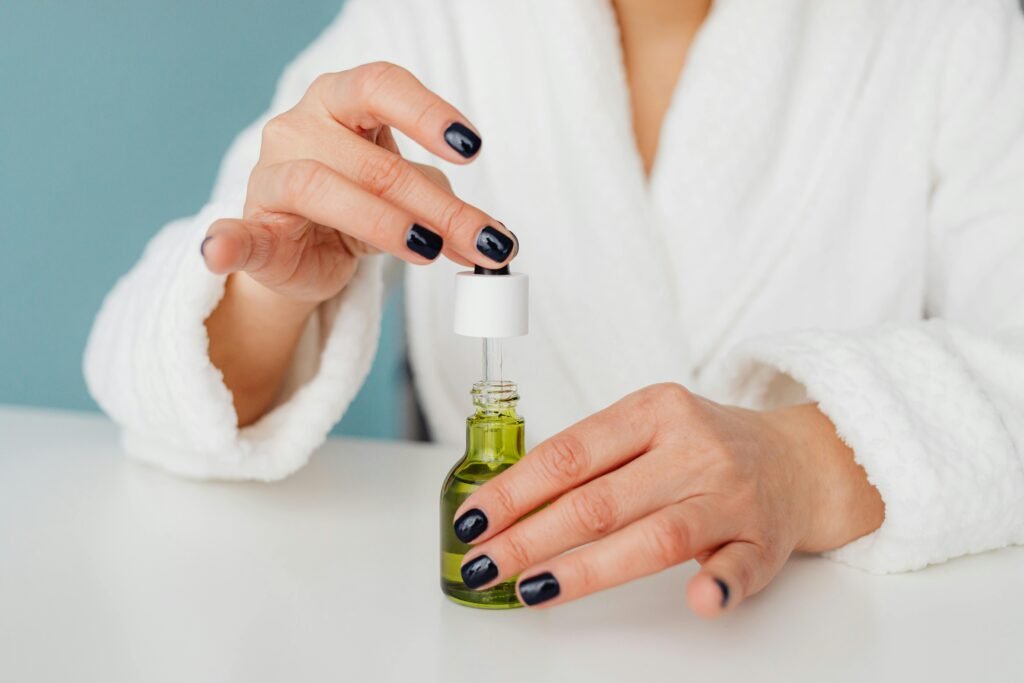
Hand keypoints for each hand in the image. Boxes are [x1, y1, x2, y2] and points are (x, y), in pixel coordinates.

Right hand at [201, 61, 516, 304]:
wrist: (303, 254)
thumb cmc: (360, 209)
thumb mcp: (410, 201)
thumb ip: (446, 208)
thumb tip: (497, 237)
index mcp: (341, 103)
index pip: (381, 86)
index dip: (427, 112)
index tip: (471, 147)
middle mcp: (301, 128)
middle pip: (371, 159)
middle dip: (437, 206)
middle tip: (482, 240)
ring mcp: (269, 178)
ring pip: (319, 188)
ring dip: (382, 222)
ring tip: (428, 251)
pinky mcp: (250, 230)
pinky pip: (233, 234)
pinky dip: (226, 242)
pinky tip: (219, 251)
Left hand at [453, 383, 883, 615]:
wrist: (797, 458)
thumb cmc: (702, 445)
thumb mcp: (648, 426)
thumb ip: (591, 456)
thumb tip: (505, 504)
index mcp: (655, 411)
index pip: (570, 453)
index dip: (515, 490)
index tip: (472, 520)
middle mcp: (693, 448)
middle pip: (600, 499)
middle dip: (530, 537)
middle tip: (483, 565)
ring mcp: (730, 495)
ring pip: (656, 536)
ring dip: (589, 568)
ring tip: (533, 589)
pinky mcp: (763, 540)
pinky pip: (741, 566)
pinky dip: (719, 584)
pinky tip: (697, 601)